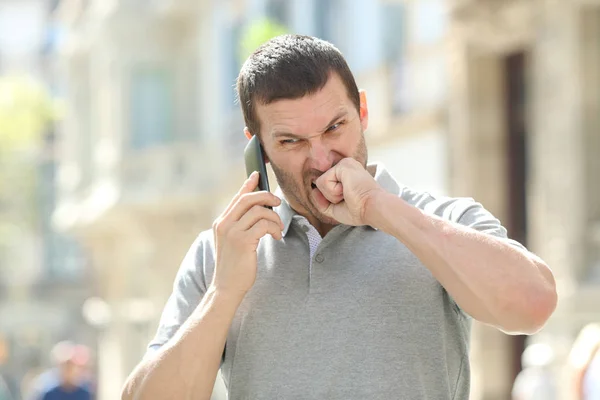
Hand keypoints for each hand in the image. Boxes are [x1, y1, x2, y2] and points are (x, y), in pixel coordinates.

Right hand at [211, 172, 282, 295]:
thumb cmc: (234, 265)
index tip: (257, 174)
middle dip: (267, 197)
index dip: (248, 184)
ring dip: (274, 218)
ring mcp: (232, 232)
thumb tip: (259, 209)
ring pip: (259, 211)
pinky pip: (264, 225)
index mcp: (221, 222)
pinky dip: (274, 228)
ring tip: (277, 230)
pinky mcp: (242, 241)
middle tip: (278, 204)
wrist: (226, 287)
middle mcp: (224, 224)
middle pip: (248, 198)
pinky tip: (276, 237)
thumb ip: (240, 225)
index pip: (237, 197)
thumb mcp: (233, 241)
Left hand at [311, 158, 383, 225]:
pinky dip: (332, 192)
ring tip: (348, 194)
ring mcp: (344, 164)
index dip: (330, 197)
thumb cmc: (359, 210)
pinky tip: (347, 191)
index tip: (348, 200)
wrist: (371, 209)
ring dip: (332, 195)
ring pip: (320, 182)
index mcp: (346, 175)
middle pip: (321, 184)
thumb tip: (313, 190)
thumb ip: (322, 201)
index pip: (325, 184)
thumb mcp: (335, 209)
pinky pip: (323, 181)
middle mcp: (345, 166)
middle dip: (330, 197)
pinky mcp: (342, 165)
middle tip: (348, 198)